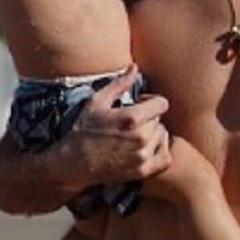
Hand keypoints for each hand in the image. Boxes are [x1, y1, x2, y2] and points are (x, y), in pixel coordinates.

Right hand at [67, 66, 172, 186]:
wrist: (73, 164)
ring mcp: (142, 156)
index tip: (139, 104)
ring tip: (136, 134)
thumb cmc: (83, 131)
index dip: (151, 101)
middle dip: (148, 117)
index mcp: (131, 118)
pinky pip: (165, 158)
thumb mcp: (96, 102)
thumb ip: (119, 84)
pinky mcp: (142, 171)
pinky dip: (160, 151)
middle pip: (160, 120)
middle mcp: (140, 138)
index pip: (161, 104)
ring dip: (153, 133)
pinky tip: (147, 148)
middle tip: (132, 121)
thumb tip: (135, 67)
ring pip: (163, 137)